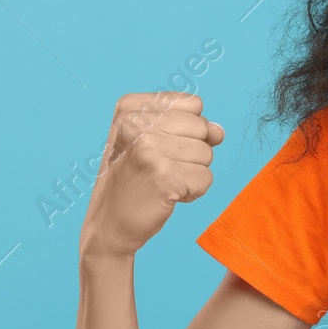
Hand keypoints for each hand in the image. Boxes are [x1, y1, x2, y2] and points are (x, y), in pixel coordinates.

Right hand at [79, 91, 224, 259]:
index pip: (194, 104)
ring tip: (161, 181)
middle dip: (192, 153)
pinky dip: (192, 192)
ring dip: (191, 173)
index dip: (188, 129)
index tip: (159, 146)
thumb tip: (219, 131)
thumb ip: (188, 126)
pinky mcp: (164, 175)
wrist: (108, 224)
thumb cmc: (133, 180)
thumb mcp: (149, 139)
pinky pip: (206, 178)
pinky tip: (166, 195)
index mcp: (130, 107)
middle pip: (202, 128)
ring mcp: (149, 148)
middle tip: (159, 168)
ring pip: (207, 154)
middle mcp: (136, 123)